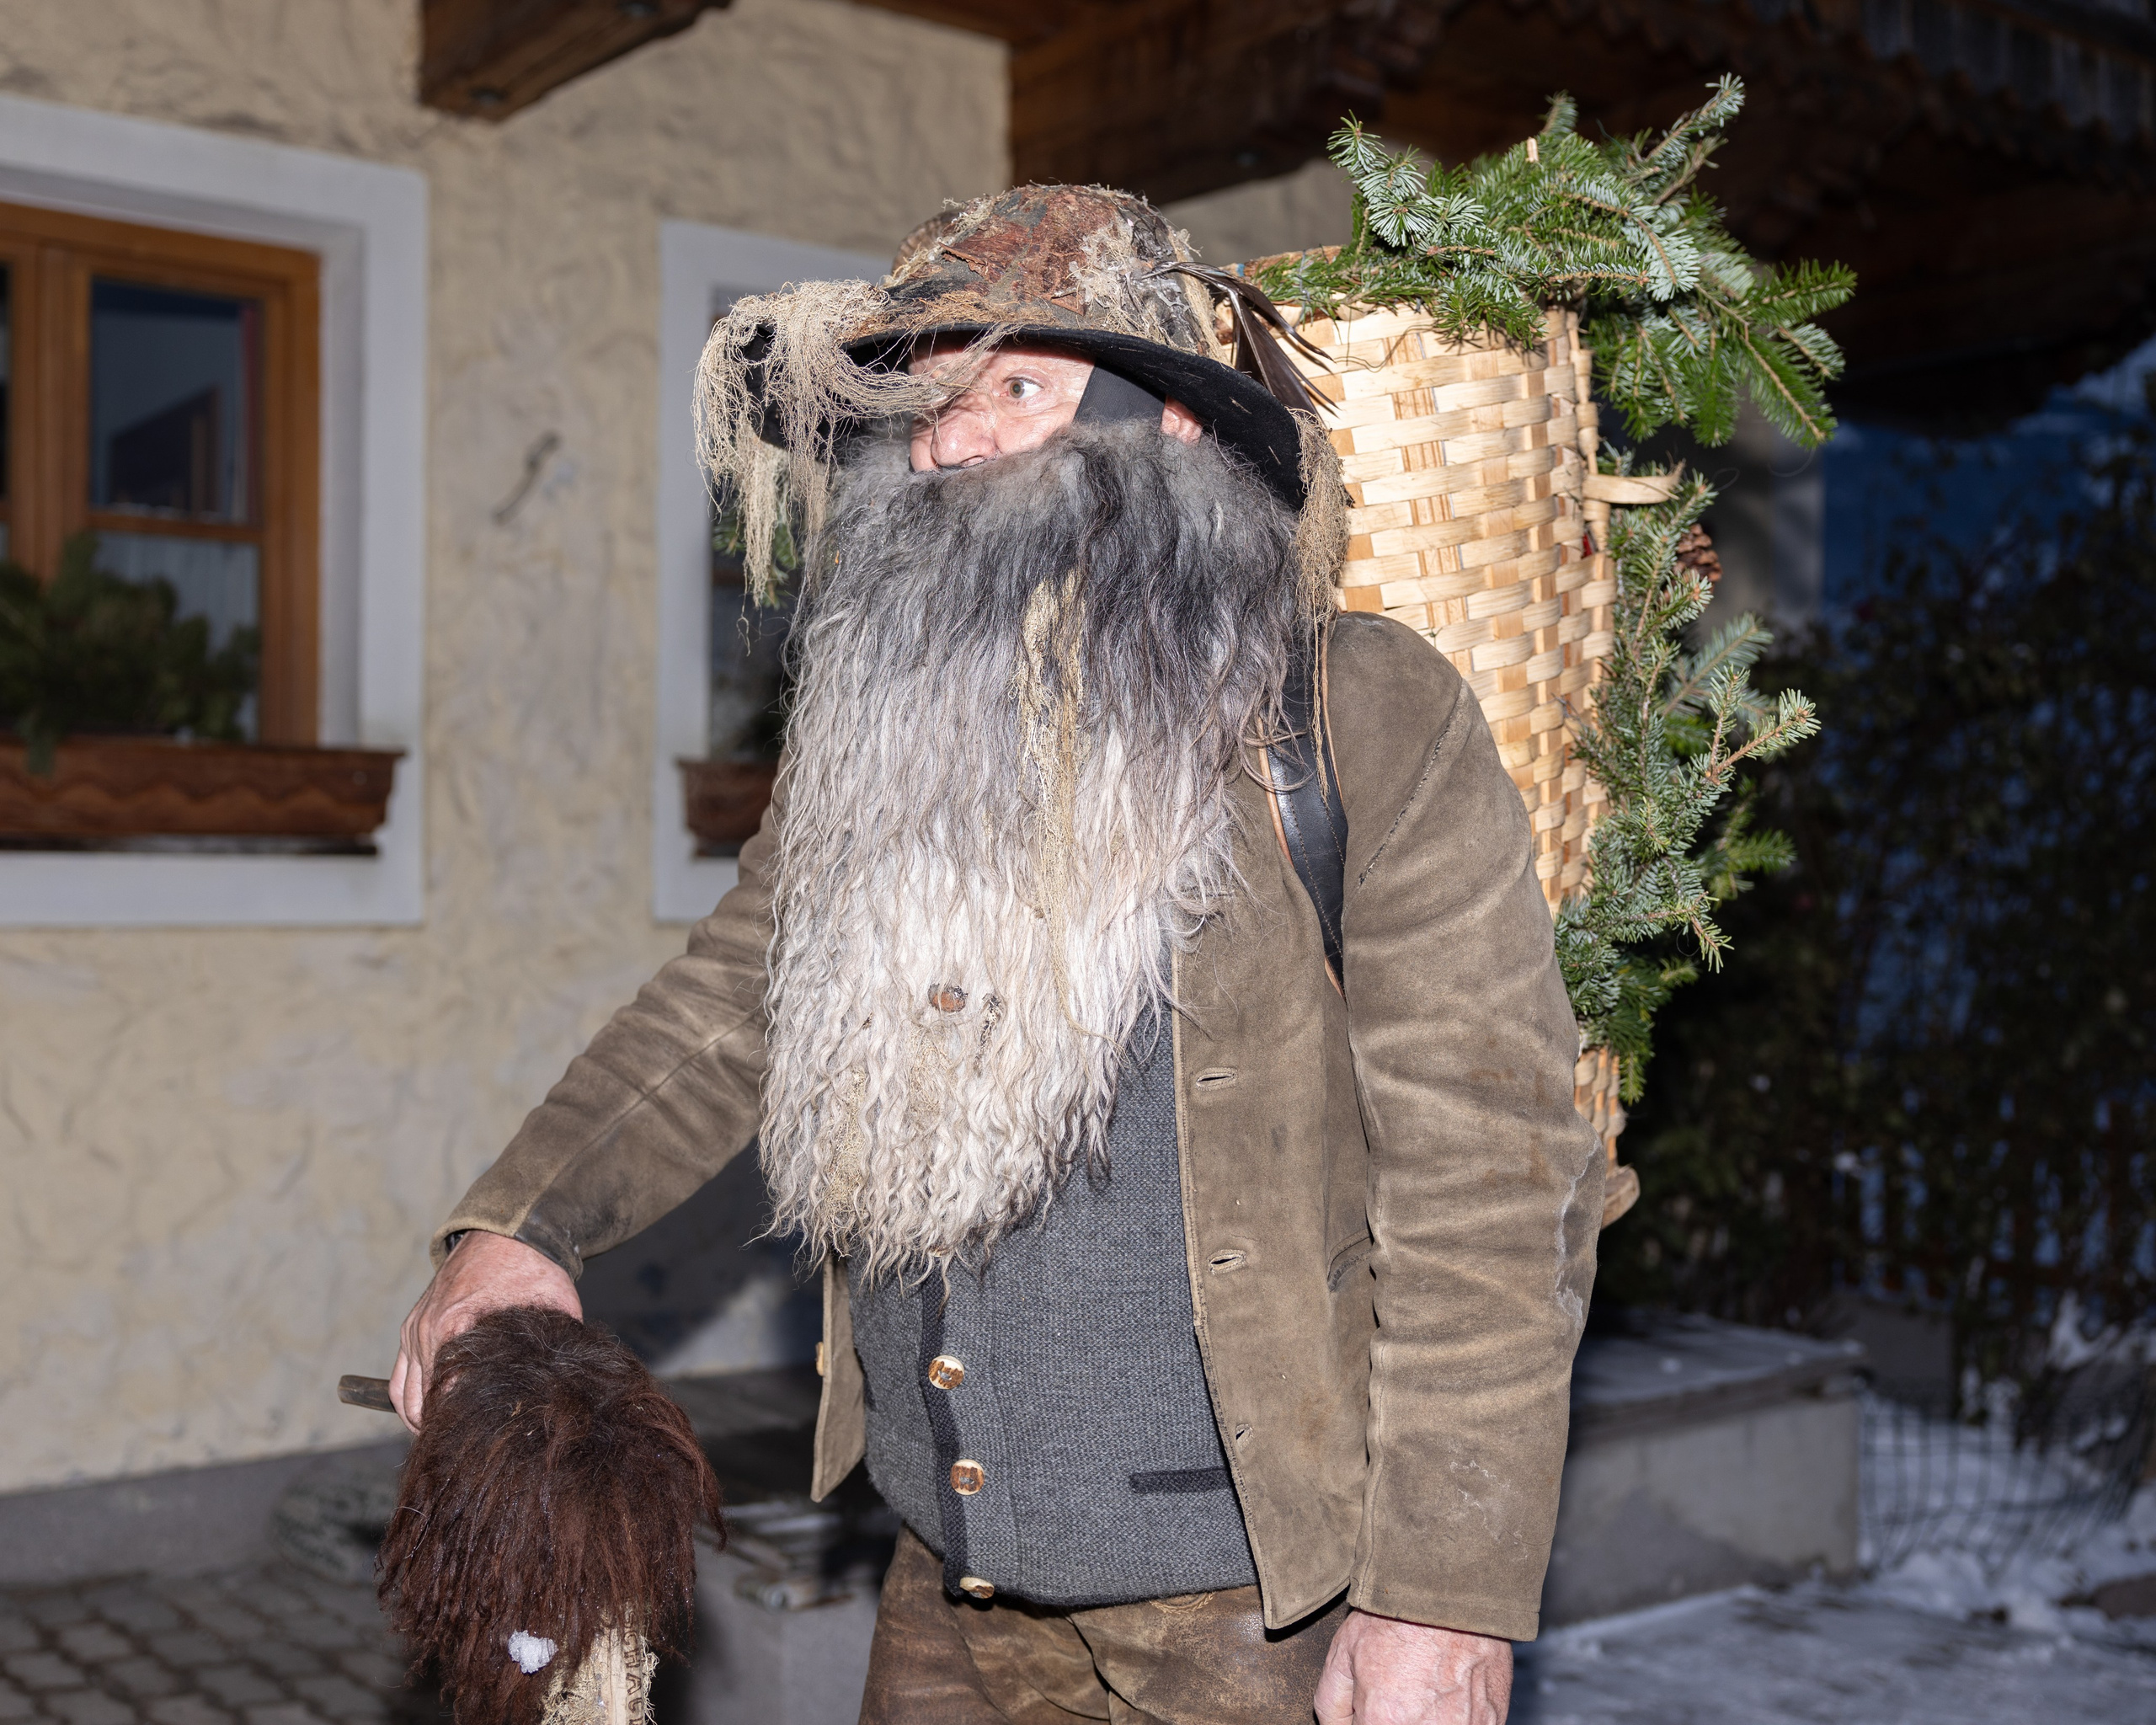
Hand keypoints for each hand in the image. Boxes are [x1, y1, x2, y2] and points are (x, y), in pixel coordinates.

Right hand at [389, 1231, 580, 1431]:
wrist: (507, 1231)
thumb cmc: (534, 1271)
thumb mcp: (553, 1313)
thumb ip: (547, 1352)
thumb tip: (561, 1390)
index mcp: (458, 1328)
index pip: (450, 1397)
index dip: (466, 1425)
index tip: (484, 1445)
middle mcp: (428, 1332)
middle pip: (423, 1404)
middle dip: (444, 1430)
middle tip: (469, 1452)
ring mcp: (415, 1329)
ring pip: (405, 1395)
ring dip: (422, 1421)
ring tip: (449, 1442)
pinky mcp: (412, 1326)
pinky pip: (399, 1376)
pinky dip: (409, 1400)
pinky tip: (428, 1420)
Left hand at [1314, 1609, 1512, 1724]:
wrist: (1451, 1588)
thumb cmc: (1396, 1617)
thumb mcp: (1342, 1653)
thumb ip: (1331, 1706)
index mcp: (1384, 1723)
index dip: (1365, 1719)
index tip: (1371, 1702)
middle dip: (1393, 1717)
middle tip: (1399, 1688)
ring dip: (1428, 1717)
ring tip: (1424, 1685)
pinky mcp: (1492, 1720)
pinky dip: (1456, 1716)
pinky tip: (1449, 1687)